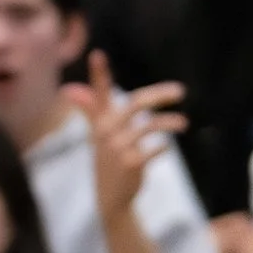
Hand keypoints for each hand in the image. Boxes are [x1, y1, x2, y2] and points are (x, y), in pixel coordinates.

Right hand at [72, 51, 187, 227]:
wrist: (111, 198)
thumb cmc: (107, 159)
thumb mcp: (98, 134)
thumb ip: (90, 110)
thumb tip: (69, 89)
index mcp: (100, 122)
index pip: (98, 94)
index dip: (99, 75)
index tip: (97, 54)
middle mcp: (106, 132)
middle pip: (136, 104)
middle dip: (160, 94)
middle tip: (181, 90)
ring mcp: (118, 148)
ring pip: (150, 125)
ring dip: (171, 123)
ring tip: (184, 123)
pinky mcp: (131, 162)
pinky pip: (156, 147)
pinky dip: (164, 147)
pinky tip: (166, 148)